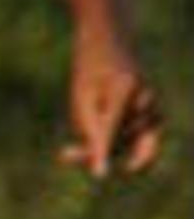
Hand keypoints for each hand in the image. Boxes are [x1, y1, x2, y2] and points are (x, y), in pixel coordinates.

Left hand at [64, 40, 165, 176]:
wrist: (114, 43)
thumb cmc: (91, 69)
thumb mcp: (81, 95)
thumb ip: (87, 126)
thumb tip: (96, 160)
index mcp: (125, 88)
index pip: (111, 127)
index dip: (102, 151)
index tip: (99, 175)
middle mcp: (147, 99)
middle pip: (121, 141)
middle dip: (96, 150)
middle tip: (63, 154)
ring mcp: (155, 108)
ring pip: (125, 143)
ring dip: (101, 141)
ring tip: (82, 123)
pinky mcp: (155, 117)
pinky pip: (131, 140)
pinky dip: (112, 139)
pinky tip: (97, 121)